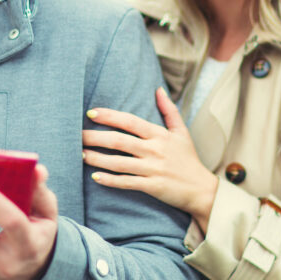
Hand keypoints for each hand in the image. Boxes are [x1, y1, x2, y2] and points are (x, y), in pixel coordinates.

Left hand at [82, 88, 217, 231]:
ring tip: (80, 155)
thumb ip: (169, 110)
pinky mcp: (152, 187)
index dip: (110, 116)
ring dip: (97, 158)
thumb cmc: (189, 159)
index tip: (91, 113)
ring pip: (119, 163)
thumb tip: (158, 89)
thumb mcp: (182, 132)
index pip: (130, 121)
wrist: (203, 190)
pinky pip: (127, 182)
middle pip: (119, 141)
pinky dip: (110, 180)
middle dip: (95, 137)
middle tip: (77, 135)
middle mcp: (155, 150)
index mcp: (160, 135)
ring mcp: (153, 169)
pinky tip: (95, 177)